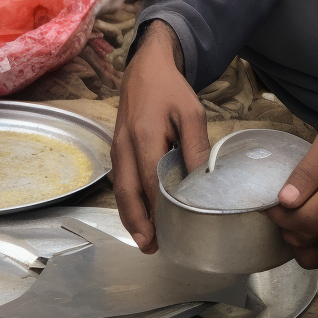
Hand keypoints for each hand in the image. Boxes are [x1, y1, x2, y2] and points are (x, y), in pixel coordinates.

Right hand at [112, 20, 209, 252]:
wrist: (145, 69)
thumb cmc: (171, 90)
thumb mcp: (191, 112)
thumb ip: (195, 145)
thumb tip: (200, 180)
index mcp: (145, 137)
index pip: (151, 182)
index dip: (158, 210)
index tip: (170, 232)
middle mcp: (125, 147)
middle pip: (128, 193)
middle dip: (139, 223)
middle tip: (153, 248)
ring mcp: (117, 149)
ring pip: (120, 191)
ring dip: (131, 217)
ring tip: (146, 241)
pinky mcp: (117, 149)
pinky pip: (120, 182)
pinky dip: (127, 202)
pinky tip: (139, 216)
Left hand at [266, 99, 317, 268]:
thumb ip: (309, 170)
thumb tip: (285, 201)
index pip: (307, 219)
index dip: (281, 215)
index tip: (271, 202)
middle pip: (311, 241)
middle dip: (287, 226)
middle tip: (282, 205)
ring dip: (302, 240)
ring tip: (298, 215)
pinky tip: (315, 223)